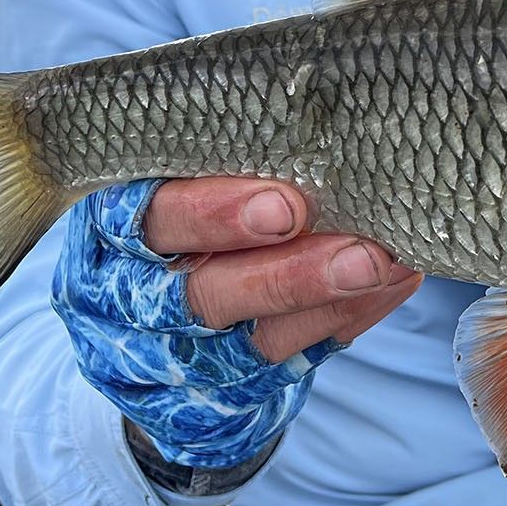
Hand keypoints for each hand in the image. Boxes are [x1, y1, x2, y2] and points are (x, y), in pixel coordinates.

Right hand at [52, 176, 421, 468]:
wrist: (145, 326)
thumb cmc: (168, 219)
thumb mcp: (163, 180)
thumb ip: (212, 158)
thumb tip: (314, 117)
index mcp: (111, 232)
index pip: (150, 220)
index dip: (213, 214)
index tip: (286, 203)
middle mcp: (134, 299)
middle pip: (202, 293)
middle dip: (285, 273)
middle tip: (357, 250)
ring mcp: (179, 354)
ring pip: (252, 335)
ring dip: (327, 298)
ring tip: (385, 264)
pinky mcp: (225, 388)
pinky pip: (293, 356)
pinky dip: (346, 317)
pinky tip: (395, 282)